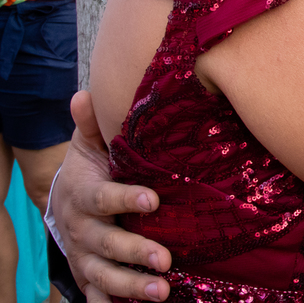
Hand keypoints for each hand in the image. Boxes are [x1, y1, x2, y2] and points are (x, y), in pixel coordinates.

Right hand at [53, 92, 172, 302]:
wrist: (65, 201)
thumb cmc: (90, 169)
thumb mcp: (88, 145)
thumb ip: (91, 124)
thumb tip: (85, 95)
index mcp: (83, 195)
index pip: (104, 199)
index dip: (126, 200)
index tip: (153, 200)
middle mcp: (82, 230)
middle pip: (107, 244)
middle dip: (135, 253)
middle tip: (166, 259)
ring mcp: (85, 256)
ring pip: (105, 275)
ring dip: (131, 286)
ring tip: (162, 292)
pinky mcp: (90, 275)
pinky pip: (98, 295)